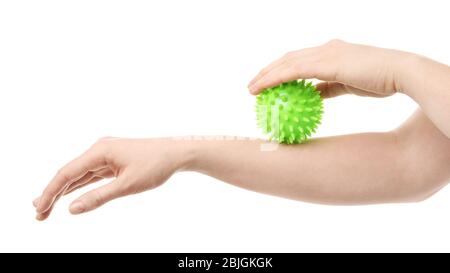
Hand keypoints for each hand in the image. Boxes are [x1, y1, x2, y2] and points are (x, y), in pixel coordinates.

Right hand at [33, 137, 188, 219]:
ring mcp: (106, 154)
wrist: (176, 153)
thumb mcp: (127, 185)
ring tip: (47, 208)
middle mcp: (99, 149)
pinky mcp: (113, 160)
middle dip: (53, 193)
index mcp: (100, 151)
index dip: (50, 192)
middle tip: (39, 214)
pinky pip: (91, 174)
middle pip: (69, 173)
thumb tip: (72, 209)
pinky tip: (68, 195)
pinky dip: (79, 186)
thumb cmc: (156, 166)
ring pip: (79, 174)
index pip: (67, 173)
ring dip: (64, 191)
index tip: (39, 209)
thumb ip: (99, 197)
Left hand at [248, 39, 410, 97]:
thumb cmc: (380, 81)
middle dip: (268, 71)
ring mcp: (325, 53)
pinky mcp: (326, 62)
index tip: (270, 83)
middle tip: (253, 85)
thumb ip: (329, 88)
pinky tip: (264, 88)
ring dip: (266, 75)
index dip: (281, 70)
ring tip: (252, 89)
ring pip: (287, 63)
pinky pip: (294, 70)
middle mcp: (325, 49)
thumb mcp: (349, 85)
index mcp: (331, 52)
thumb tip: (313, 95)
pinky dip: (276, 78)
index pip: (300, 60)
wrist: (399, 73)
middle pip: (288, 58)